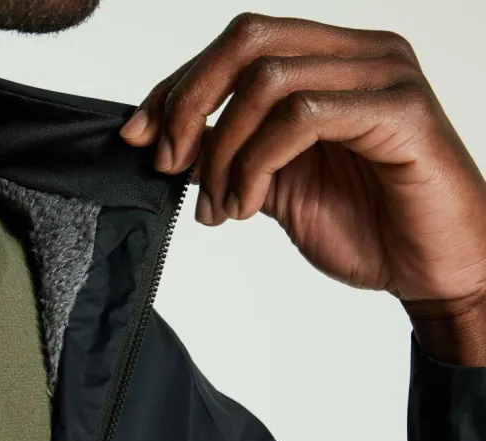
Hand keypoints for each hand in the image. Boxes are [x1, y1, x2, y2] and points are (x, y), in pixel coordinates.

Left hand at [120, 13, 485, 363]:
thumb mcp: (270, 183)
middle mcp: (359, 53)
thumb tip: (161, 137)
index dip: (178, 85)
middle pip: (246, 39)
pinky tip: (251, 206)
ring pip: (266, 82)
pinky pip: (301, 117)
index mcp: (330, 58)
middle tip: (169, 163)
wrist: (430, 272)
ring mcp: (384, 75)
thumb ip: (224, 152)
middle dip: (189, 102)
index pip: (237, 43)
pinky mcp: (401, 111)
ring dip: (224, 151)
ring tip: (222, 206)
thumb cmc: (363, 224)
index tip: (139, 134)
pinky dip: (256, 164)